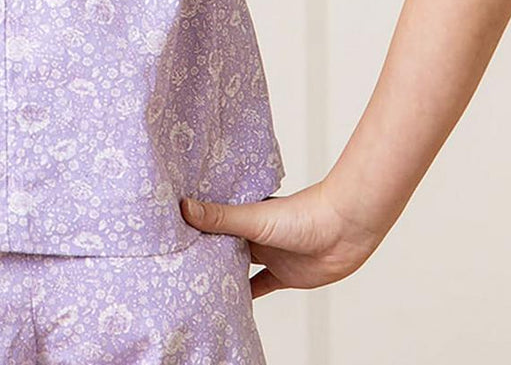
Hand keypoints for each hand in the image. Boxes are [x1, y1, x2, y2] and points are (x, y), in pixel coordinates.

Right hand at [179, 178, 388, 297]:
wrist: (345, 230)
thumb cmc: (303, 214)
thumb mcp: (254, 218)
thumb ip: (220, 217)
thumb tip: (182, 207)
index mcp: (242, 214)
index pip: (209, 221)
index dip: (189, 227)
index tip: (165, 234)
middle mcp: (252, 234)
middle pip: (221, 246)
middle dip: (202, 253)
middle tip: (173, 264)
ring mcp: (268, 255)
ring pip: (238, 268)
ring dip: (222, 275)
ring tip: (194, 285)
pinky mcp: (283, 276)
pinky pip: (260, 288)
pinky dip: (247, 297)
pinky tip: (230, 304)